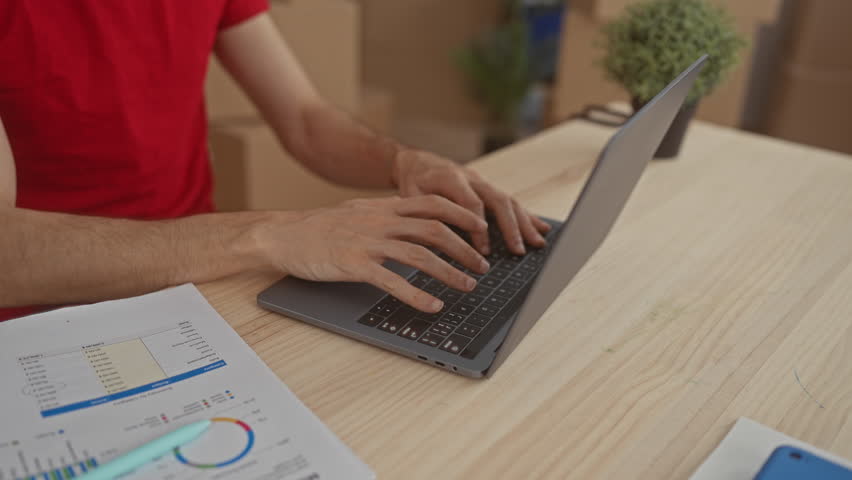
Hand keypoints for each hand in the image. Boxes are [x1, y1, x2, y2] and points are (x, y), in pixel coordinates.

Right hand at [256, 196, 490, 311]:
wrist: (282, 236)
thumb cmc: (318, 228)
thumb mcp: (357, 213)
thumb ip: (385, 214)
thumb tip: (411, 218)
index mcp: (383, 208)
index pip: (432, 203)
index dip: (461, 214)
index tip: (481, 226)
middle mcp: (380, 221)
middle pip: (434, 230)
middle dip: (465, 248)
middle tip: (483, 266)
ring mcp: (367, 242)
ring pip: (420, 255)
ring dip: (450, 272)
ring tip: (468, 286)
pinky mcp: (354, 264)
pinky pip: (392, 281)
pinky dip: (417, 295)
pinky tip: (432, 306)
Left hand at [392, 149, 550, 255]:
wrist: (417, 163)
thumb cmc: (412, 184)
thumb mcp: (409, 198)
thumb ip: (426, 215)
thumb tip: (441, 241)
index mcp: (450, 178)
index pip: (471, 204)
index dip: (479, 229)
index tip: (484, 251)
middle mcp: (471, 178)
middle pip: (498, 200)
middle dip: (511, 227)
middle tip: (519, 250)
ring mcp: (483, 183)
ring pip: (508, 200)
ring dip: (525, 223)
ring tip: (538, 243)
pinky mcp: (488, 189)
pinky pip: (510, 202)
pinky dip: (527, 216)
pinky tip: (542, 228)